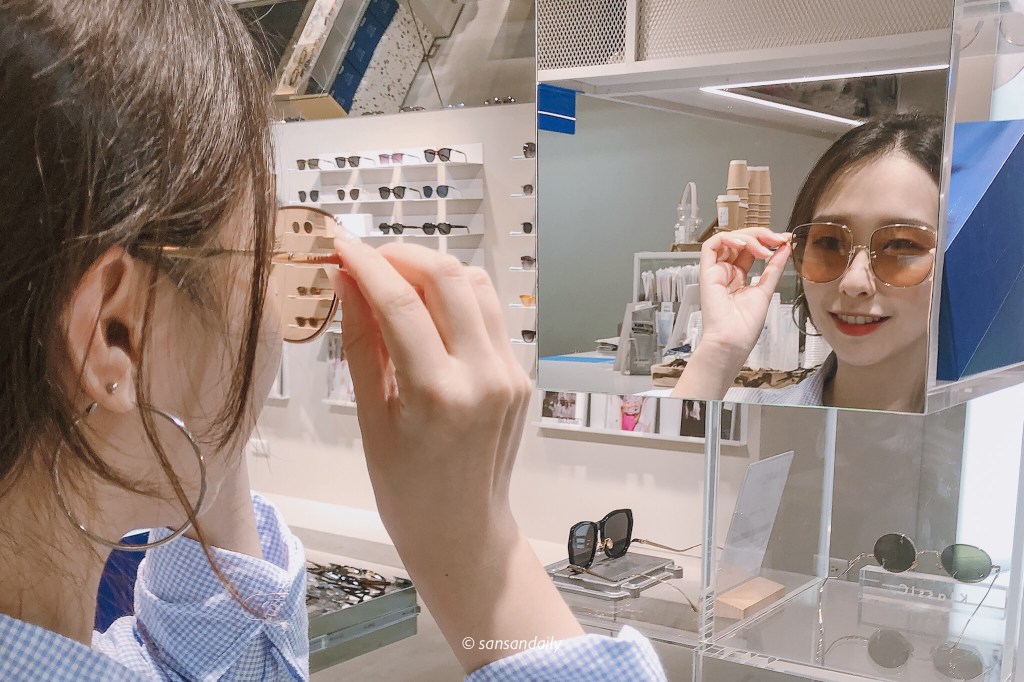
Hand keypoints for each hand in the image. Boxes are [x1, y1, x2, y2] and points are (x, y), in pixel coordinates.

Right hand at [327, 235, 581, 670]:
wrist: (462, 531)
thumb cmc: (406, 490)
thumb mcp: (370, 419)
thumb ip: (361, 343)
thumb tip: (347, 282)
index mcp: (438, 395)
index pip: (401, 303)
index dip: (367, 264)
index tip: (341, 245)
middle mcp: (483, 377)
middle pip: (449, 276)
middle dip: (403, 254)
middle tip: (369, 260)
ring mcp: (510, 374)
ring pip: (477, 286)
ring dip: (434, 271)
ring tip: (396, 284)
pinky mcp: (520, 375)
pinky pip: (489, 315)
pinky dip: (456, 300)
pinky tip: (427, 315)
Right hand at [697, 228, 790, 355]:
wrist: (732, 341)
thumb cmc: (745, 326)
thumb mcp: (766, 290)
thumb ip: (774, 268)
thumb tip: (785, 248)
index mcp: (738, 278)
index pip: (750, 250)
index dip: (767, 241)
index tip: (784, 240)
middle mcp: (726, 273)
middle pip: (740, 242)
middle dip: (761, 236)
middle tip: (777, 239)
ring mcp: (716, 271)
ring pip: (728, 240)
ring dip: (748, 237)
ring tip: (764, 247)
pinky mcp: (706, 272)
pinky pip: (711, 246)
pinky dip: (728, 238)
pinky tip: (744, 244)